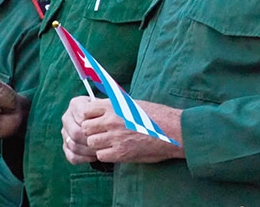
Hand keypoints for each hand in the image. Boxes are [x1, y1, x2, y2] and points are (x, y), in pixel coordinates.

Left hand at [62, 97, 183, 164]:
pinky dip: (106, 154)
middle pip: (86, 128)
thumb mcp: (134, 104)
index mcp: (115, 106)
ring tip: (109, 143)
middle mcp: (112, 121)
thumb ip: (115, 106)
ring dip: (98, 144)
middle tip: (102, 134)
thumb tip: (99, 108)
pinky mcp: (121, 153)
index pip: (86, 110)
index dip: (89, 116)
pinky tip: (115, 151)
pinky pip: (101, 155)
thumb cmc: (157, 115)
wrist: (173, 131)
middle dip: (92, 131)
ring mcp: (115, 137)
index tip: (95, 120)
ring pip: (92, 142)